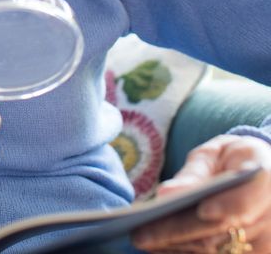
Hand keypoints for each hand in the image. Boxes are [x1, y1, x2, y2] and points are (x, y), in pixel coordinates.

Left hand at [132, 134, 270, 252]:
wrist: (260, 172)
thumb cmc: (232, 158)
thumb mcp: (215, 154)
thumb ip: (195, 172)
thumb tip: (167, 193)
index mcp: (265, 180)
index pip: (247, 200)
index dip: (228, 207)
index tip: (202, 210)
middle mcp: (270, 218)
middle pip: (222, 232)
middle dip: (178, 233)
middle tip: (140, 235)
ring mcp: (265, 243)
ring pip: (217, 251)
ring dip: (176, 248)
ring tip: (142, 241)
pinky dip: (185, 253)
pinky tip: (159, 248)